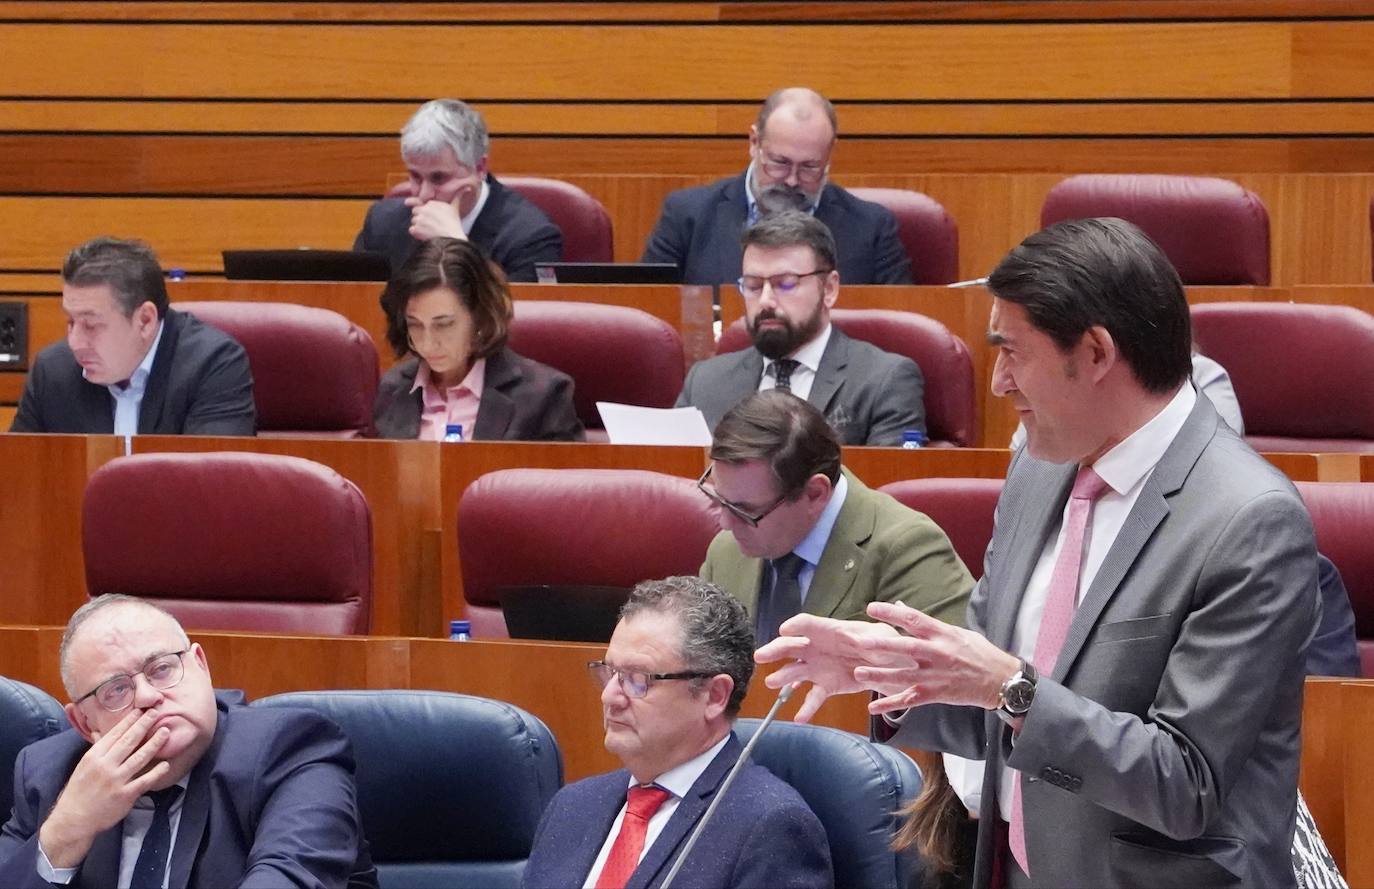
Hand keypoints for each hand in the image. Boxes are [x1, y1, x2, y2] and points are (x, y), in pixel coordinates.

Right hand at [39, 708, 171, 867]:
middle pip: (129, 741)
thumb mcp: (84, 767)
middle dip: (144, 725)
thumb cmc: (79, 791)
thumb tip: (99, 732)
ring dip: (154, 743)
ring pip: (139, 757)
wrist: (73, 820)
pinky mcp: (125, 795)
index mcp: (94, 757)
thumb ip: (97, 750)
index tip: (141, 711)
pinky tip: (166, 764)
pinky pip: (144, 780)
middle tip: (156, 713)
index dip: (129, 721)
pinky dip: (156, 772)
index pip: (114, 734)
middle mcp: (105, 766)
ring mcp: (116, 781)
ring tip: (165, 732)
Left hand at [406, 197, 466, 241]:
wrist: (452, 238)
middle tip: (431, 224)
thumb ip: (458, 196)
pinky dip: (416, 233)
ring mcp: (419, 219)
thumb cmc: (454, 224)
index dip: (424, 211)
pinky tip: (425, 235)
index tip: (428, 216)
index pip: (420, 204)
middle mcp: (424, 209)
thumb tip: (468, 187)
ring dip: (419, 226)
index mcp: (432, 203)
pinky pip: (411, 230)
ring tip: (430, 230)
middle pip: (415, 212)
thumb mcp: (455, 208)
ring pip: (413, 221)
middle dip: (421, 218)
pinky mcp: (416, 229)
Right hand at [755, 613, 905, 722]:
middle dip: (775, 650)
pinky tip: (799, 718)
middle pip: (791, 646)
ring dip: (782, 677)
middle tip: (760, 656)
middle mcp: (817, 648)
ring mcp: (818, 668)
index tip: (785, 630)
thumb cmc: (882, 643)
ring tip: (771, 683)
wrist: (888, 666)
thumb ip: (872, 639)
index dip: (796, 626)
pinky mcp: (825, 686)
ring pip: (795, 671)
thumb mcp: (882, 636)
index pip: (807, 624)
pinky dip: (806, 708)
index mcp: (829, 630)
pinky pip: (813, 697)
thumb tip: (861, 641)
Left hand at [857, 601, 1020, 714]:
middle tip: (860, 641)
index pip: (914, 619)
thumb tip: (900, 607)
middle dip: (882, 645)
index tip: (871, 607)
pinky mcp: (936, 693)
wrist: (1001, 680)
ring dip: (880, 675)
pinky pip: (910, 699)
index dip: (891, 612)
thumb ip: (927, 623)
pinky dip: (891, 704)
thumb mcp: (955, 632)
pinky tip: (873, 707)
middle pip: (906, 647)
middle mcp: (938, 653)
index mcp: (942, 634)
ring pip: (904, 675)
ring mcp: (936, 675)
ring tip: (858, 673)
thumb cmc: (979, 653)